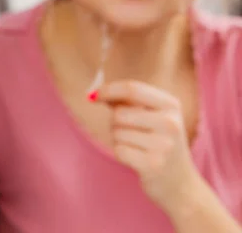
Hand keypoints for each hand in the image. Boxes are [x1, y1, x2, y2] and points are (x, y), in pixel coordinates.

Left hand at [93, 80, 202, 215]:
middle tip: (130, 133)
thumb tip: (95, 93)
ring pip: (117, 132)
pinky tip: (137, 159)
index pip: (132, 89)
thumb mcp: (152, 117)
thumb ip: (127, 102)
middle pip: (119, 113)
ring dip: (119, 139)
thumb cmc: (158, 144)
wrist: (180, 184)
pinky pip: (119, 150)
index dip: (108, 90)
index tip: (93, 95)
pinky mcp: (153, 164)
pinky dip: (121, 154)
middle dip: (115, 122)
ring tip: (138, 147)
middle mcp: (170, 122)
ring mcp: (163, 144)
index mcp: (171, 105)